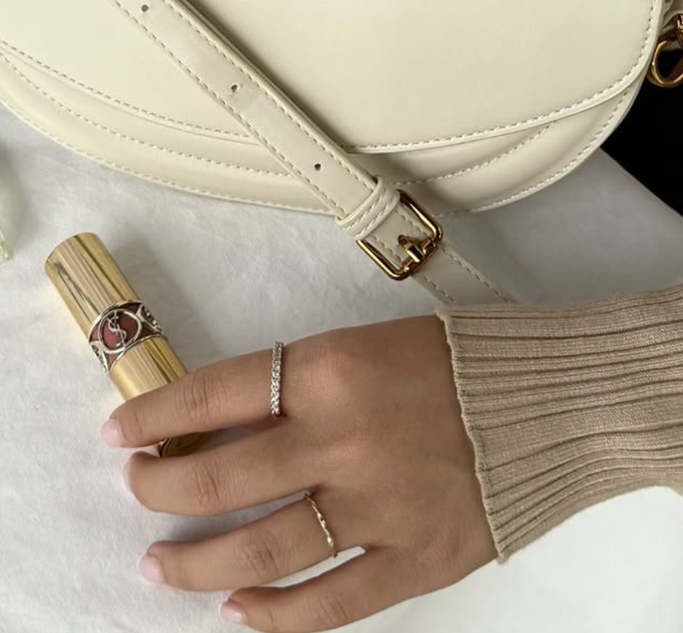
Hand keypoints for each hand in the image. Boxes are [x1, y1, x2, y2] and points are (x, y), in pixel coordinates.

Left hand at [104, 316, 495, 630]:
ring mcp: (382, 508)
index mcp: (332, 370)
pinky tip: (239, 610)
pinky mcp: (418, 560)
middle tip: (138, 492)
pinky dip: (277, 614)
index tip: (122, 431)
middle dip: (162, 488)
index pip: (214, 393)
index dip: (155, 414)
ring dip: (199, 562)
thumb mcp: (363, 347)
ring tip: (160, 564)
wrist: (550, 399)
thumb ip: (295, 387)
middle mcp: (347, 439)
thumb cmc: (455, 361)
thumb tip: (219, 422)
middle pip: (223, 477)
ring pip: (264, 549)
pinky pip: (331, 603)